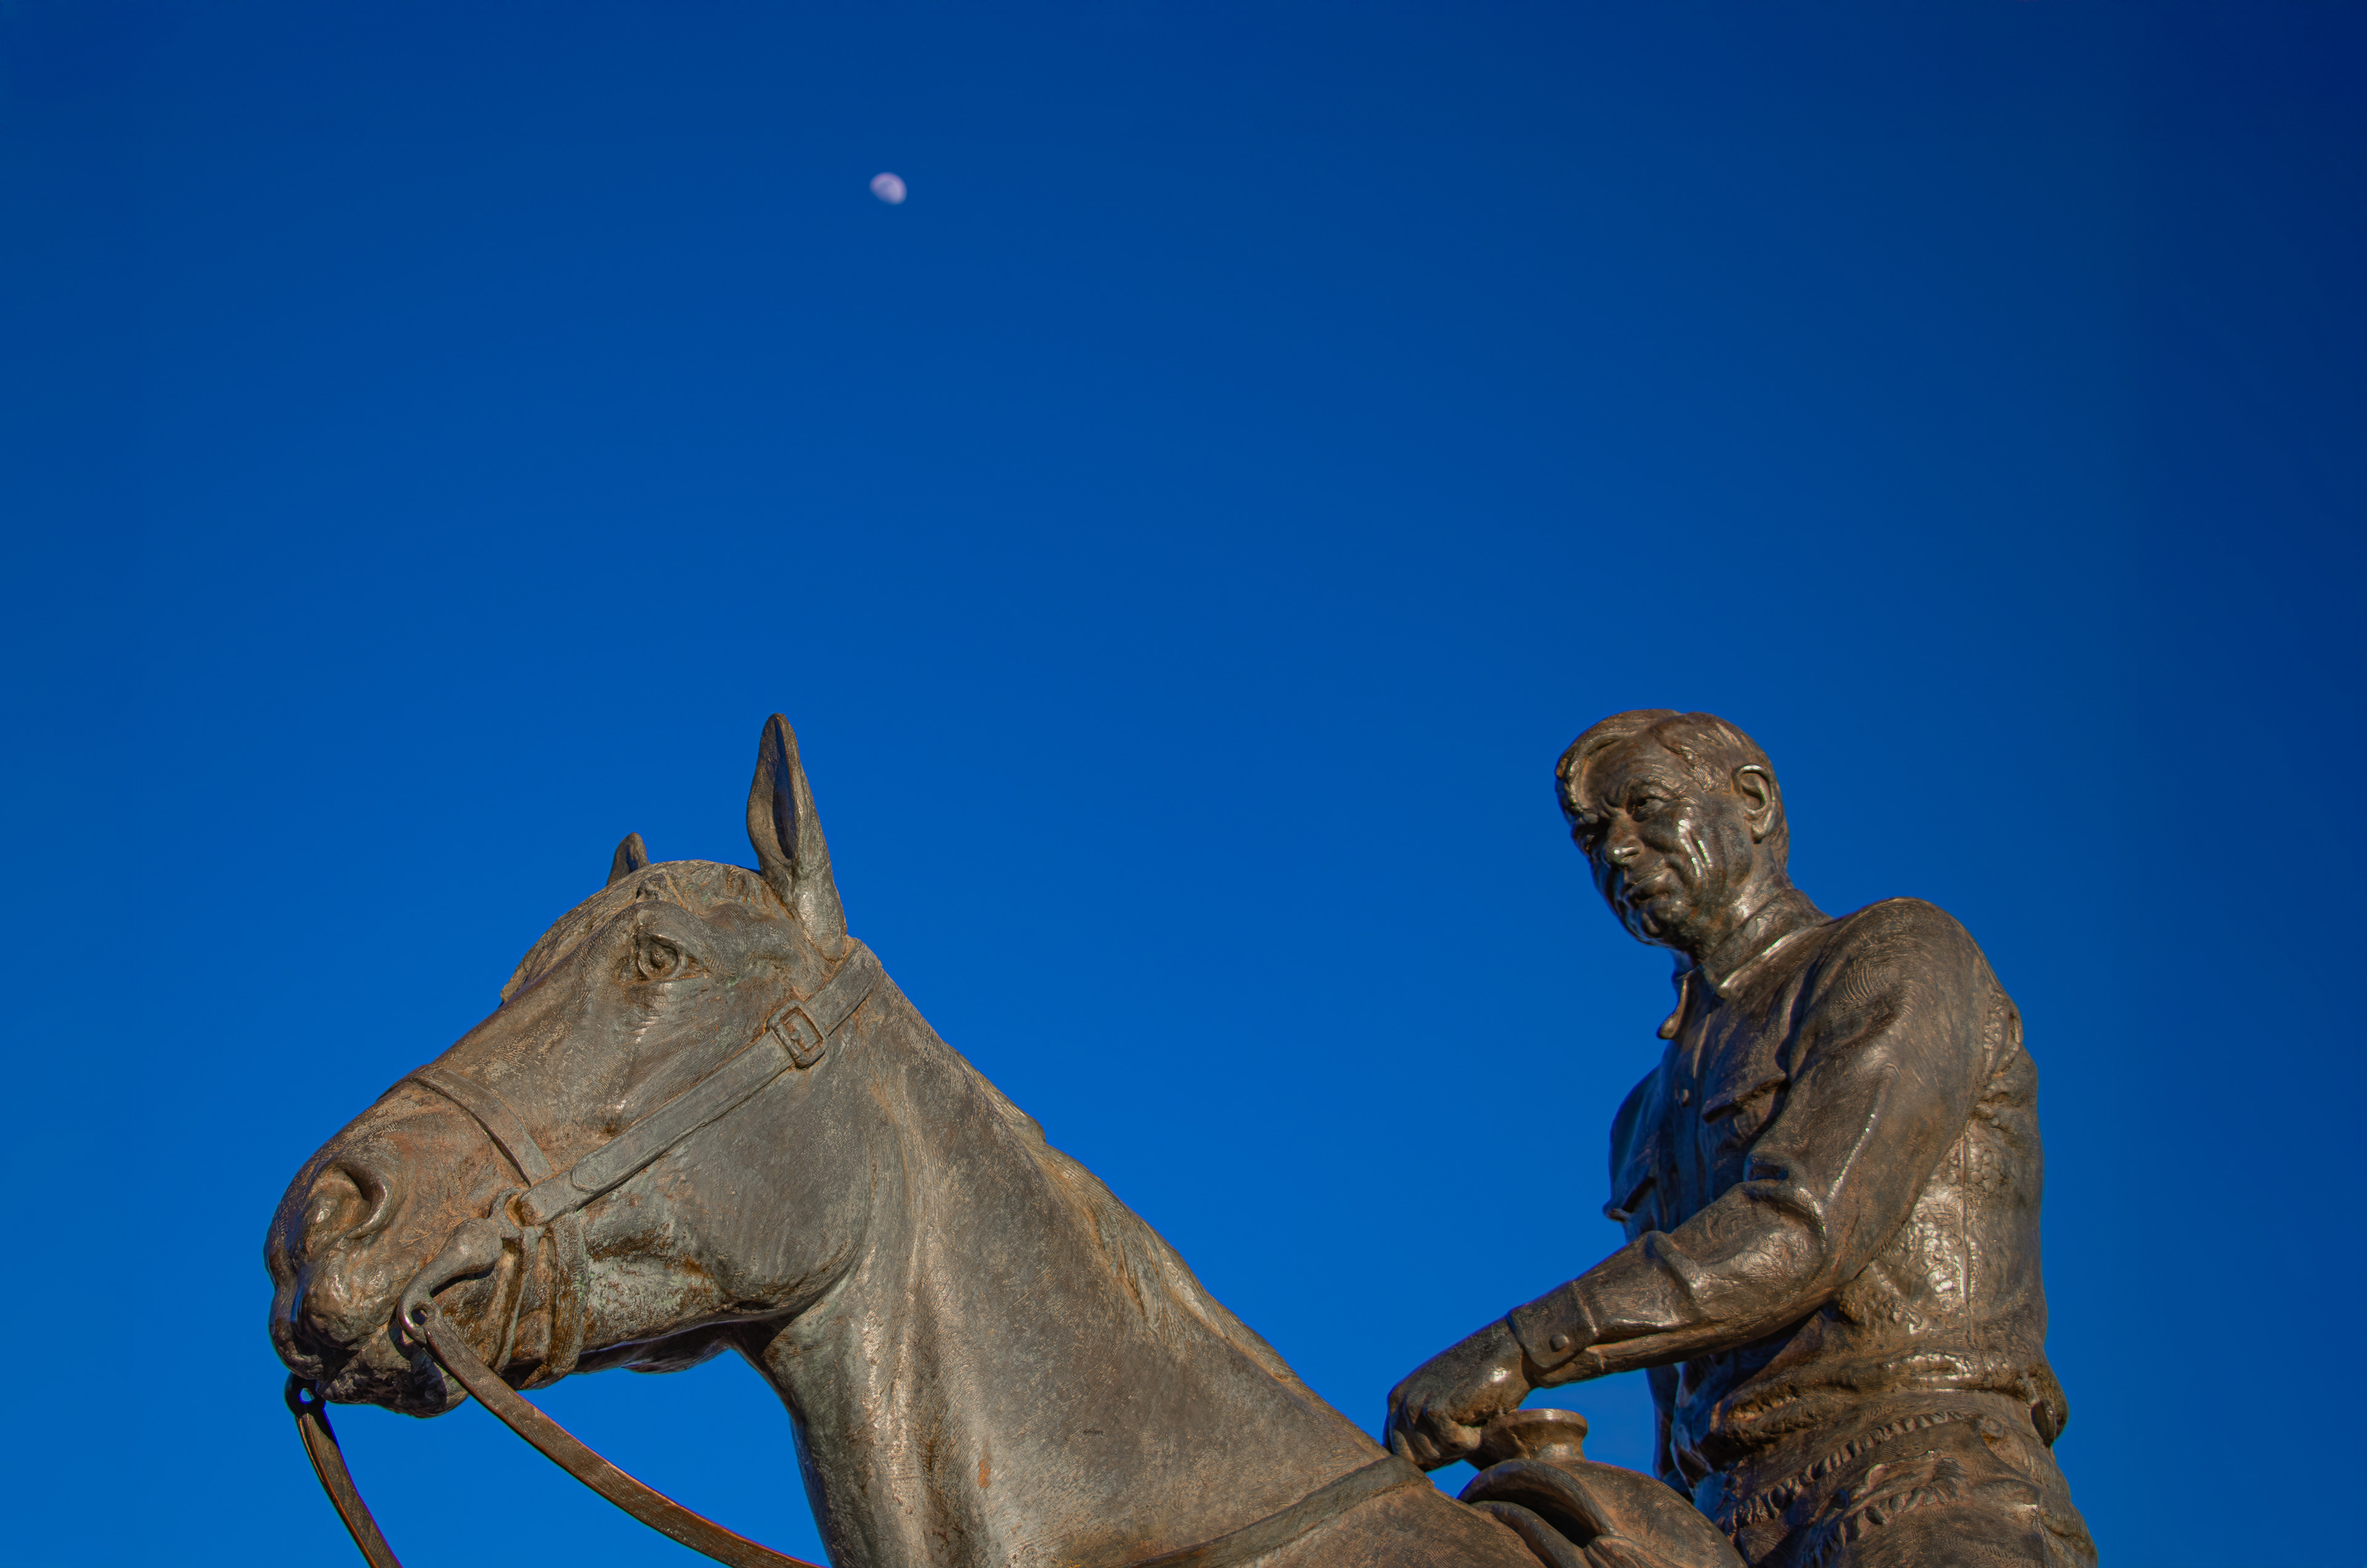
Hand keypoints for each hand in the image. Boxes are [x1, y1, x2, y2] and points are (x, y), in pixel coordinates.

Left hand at [1383, 1318, 1532, 1469]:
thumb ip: (1420, 1431)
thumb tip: (1413, 1471)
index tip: (1450, 1438)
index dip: (1429, 1456)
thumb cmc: (1478, 1385)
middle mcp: (1400, 1401)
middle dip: (1442, 1453)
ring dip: (1458, 1446)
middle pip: (1413, 1459)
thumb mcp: (1441, 1405)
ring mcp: (1416, 1403)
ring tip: (1470, 1417)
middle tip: (1463, 1428)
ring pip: (1432, 1455)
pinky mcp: (1436, 1408)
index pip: (1398, 1452)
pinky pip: (1451, 1446)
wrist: (1506, 1352)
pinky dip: (1470, 1439)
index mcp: (1396, 1400)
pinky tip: (1477, 1414)